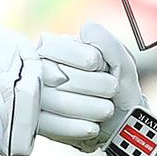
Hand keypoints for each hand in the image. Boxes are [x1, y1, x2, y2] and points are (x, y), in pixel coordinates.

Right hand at [36, 21, 156, 155]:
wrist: (120, 122)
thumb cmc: (118, 87)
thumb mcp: (121, 61)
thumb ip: (106, 41)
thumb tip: (86, 28)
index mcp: (53, 48)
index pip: (60, 47)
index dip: (86, 58)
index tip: (100, 65)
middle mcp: (38, 69)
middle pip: (58, 75)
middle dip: (94, 84)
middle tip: (111, 89)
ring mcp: (34, 97)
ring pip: (55, 101)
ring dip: (88, 107)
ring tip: (106, 109)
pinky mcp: (38, 123)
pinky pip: (51, 126)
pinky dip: (76, 127)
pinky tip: (93, 127)